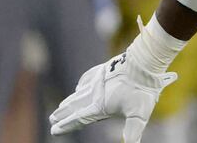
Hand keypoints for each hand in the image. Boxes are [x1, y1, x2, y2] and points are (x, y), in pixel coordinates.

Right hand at [49, 51, 176, 141]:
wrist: (143, 63)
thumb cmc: (142, 90)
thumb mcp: (139, 115)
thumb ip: (132, 132)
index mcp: (100, 106)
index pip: (79, 119)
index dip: (66, 126)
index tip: (54, 130)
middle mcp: (95, 93)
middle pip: (75, 106)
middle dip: (63, 114)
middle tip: (52, 119)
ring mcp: (98, 80)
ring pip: (79, 93)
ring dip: (69, 101)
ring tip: (60, 106)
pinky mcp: (103, 69)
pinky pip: (87, 78)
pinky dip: (80, 84)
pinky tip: (79, 86)